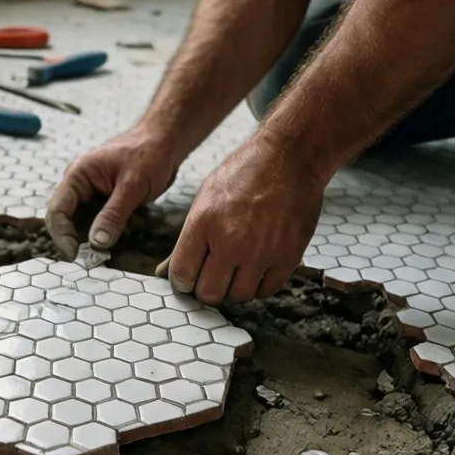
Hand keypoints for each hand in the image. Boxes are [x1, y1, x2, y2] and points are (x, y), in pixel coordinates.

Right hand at [45, 127, 178, 259]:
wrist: (165, 143)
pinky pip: (101, 222)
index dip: (63, 236)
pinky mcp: (105, 201)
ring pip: (86, 225)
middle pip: (68, 221)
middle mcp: (79, 186)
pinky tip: (134, 223)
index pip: (57, 212)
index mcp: (77, 176)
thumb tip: (96, 243)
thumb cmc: (148, 154)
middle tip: (101, 255)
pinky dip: (115, 229)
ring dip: (103, 235)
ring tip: (127, 230)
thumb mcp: (132, 187)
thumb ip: (113, 215)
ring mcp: (91, 194)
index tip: (76, 256)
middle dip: (83, 239)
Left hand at [158, 133, 327, 303]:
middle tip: (214, 275)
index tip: (189, 279)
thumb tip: (165, 271)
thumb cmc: (245, 174)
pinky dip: (260, 285)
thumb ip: (187, 240)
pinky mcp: (287, 257)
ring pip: (239, 296)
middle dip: (207, 288)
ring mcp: (261, 253)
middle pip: (209, 293)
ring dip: (235, 288)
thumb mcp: (205, 199)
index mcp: (203, 224)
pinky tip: (258, 268)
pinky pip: (266, 291)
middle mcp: (231, 242)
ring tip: (238, 268)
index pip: (182, 275)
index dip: (183, 281)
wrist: (289, 158)